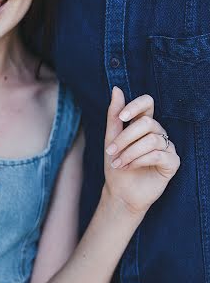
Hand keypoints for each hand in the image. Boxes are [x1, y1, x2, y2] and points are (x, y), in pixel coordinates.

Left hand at [103, 87, 179, 215]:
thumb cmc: (116, 165)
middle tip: (111, 151)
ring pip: (151, 140)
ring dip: (130, 152)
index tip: (121, 118)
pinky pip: (158, 154)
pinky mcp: (172, 162)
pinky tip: (130, 167)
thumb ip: (114, 115)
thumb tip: (117, 89)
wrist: (120, 193)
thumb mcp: (111, 138)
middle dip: (125, 137)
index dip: (136, 106)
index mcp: (144, 124)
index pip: (148, 103)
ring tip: (118, 163)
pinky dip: (139, 160)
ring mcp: (167, 147)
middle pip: (147, 123)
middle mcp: (158, 133)